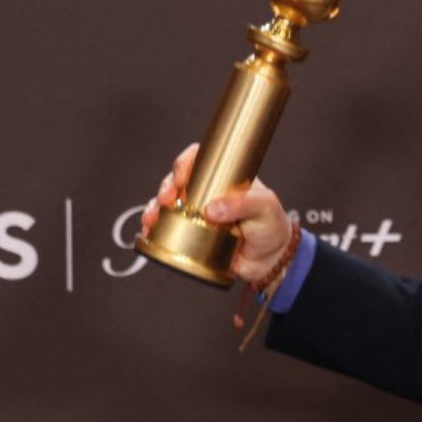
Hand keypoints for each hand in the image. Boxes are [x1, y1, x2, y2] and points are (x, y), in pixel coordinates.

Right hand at [140, 141, 293, 286]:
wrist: (270, 261)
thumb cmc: (272, 227)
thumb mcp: (265, 209)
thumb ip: (243, 205)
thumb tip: (212, 209)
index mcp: (226, 179)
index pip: (201, 159)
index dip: (186, 163)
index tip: (181, 176)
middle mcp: (208, 193)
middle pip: (178, 180)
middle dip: (166, 186)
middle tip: (167, 198)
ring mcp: (197, 213)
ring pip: (167, 203)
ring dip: (154, 207)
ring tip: (153, 217)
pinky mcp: (190, 234)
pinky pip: (166, 226)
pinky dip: (154, 227)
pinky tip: (149, 230)